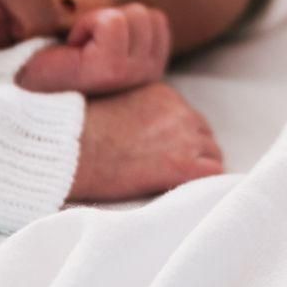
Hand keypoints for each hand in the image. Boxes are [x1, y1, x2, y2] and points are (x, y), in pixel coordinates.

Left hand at [16, 3, 171, 94]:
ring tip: (79, 48)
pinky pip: (111, 21)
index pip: (156, 20)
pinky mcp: (112, 70)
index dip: (118, 20)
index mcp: (152, 70)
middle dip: (109, 19)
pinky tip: (72, 48)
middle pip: (146, 15)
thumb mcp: (105, 42)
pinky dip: (87, 24)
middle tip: (84, 46)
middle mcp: (150, 77)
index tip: (95, 44)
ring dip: (97, 21)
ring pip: (134, 14)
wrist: (26, 89)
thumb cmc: (59, 62)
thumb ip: (128, 28)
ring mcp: (134, 75)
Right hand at [67, 80, 223, 202]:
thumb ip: (135, 110)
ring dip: (199, 168)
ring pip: (212, 154)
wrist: (72, 149)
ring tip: (179, 185)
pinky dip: (205, 183)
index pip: (186, 116)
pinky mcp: (183, 165)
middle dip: (194, 152)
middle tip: (174, 172)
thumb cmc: (76, 134)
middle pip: (203, 133)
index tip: (165, 152)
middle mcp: (179, 110)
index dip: (179, 137)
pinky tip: (188, 193)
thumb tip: (133, 131)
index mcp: (161, 93)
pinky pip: (213, 173)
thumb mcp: (111, 104)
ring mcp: (185, 137)